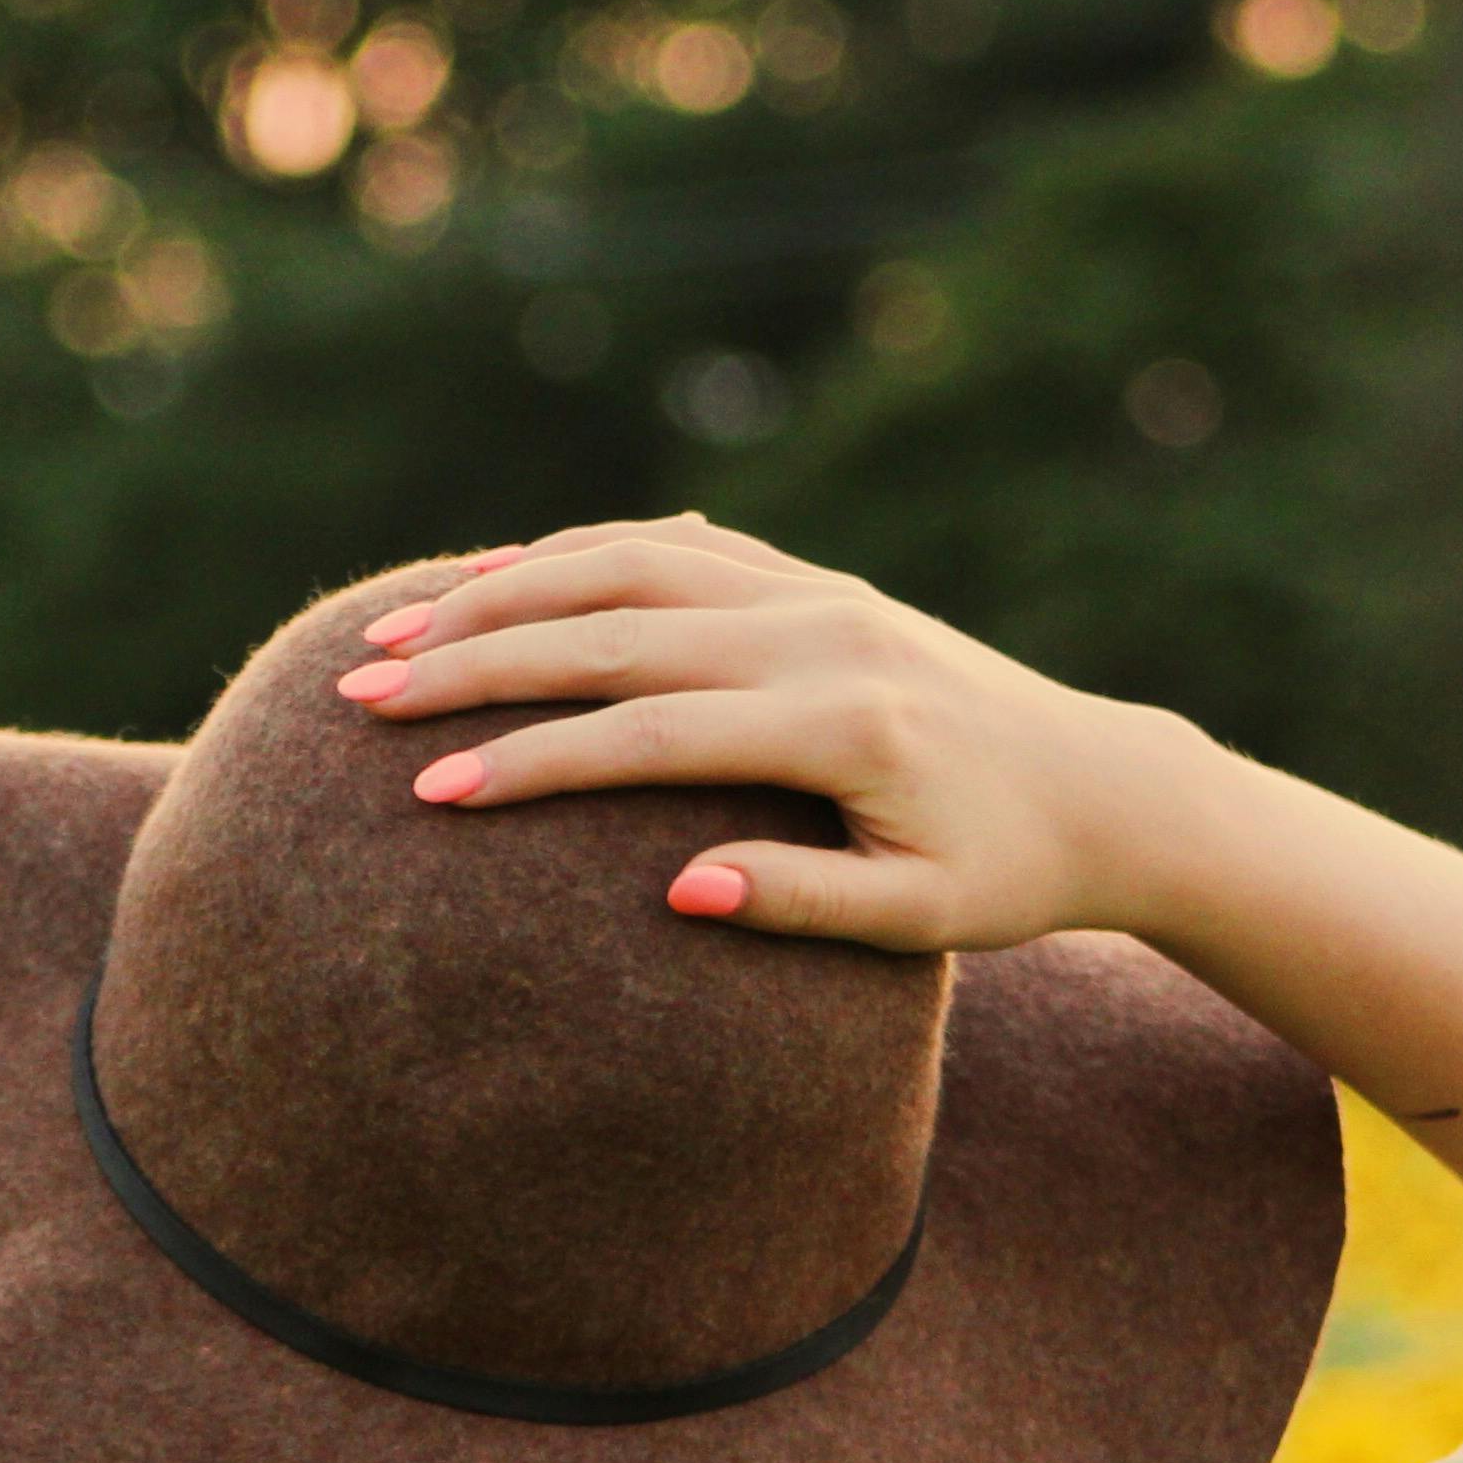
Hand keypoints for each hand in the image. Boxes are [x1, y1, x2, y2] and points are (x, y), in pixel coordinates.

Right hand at [331, 515, 1218, 952]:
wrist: (1101, 785)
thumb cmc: (1009, 873)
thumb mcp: (926, 919)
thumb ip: (806, 903)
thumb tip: (676, 892)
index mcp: (843, 724)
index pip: (652, 735)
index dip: (535, 762)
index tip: (432, 793)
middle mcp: (819, 632)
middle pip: (614, 629)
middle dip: (477, 659)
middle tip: (361, 693)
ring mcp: (813, 591)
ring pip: (629, 560)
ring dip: (503, 589)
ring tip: (396, 631)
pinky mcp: (810, 579)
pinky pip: (671, 543)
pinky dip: (574, 553)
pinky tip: (493, 579)